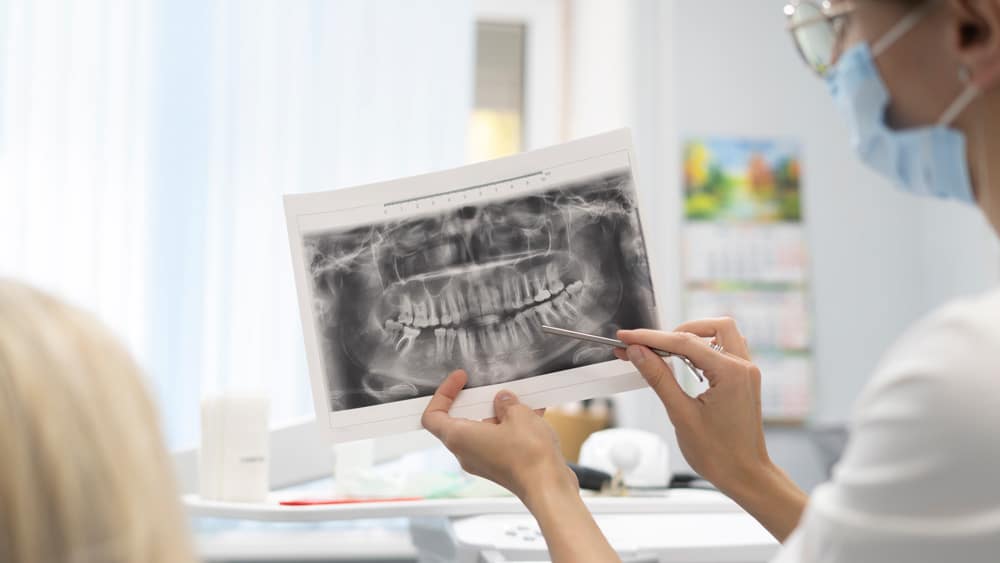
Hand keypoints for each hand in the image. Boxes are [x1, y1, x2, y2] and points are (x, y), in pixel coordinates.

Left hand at [421, 370, 576, 501]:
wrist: (549, 487)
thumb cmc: (528, 455)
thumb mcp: (518, 414)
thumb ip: (505, 403)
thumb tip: (502, 401)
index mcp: (459, 438)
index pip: (433, 416)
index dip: (443, 394)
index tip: (461, 380)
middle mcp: (466, 453)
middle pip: (460, 421)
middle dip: (479, 401)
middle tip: (493, 388)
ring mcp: (483, 462)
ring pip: (483, 431)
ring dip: (499, 414)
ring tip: (519, 401)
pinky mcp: (500, 468)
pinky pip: (499, 441)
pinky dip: (511, 427)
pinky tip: (533, 416)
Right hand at [612, 318, 771, 493]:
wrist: (746, 477)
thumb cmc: (719, 454)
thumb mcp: (681, 414)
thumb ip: (658, 378)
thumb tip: (638, 353)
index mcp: (731, 374)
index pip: (684, 342)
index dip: (651, 338)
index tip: (627, 337)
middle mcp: (744, 368)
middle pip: (711, 326)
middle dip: (678, 330)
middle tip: (650, 345)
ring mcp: (747, 373)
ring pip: (722, 334)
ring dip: (695, 337)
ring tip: (667, 352)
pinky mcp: (745, 381)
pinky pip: (726, 351)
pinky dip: (705, 350)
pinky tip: (686, 364)